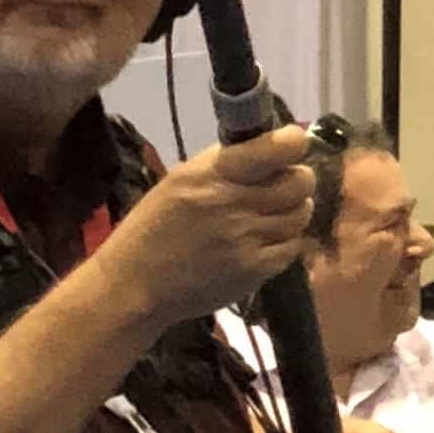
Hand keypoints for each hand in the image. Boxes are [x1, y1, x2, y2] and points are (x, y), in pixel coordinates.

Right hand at [106, 128, 315, 324]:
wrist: (132, 287)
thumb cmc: (151, 229)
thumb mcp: (180, 179)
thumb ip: (225, 161)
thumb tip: (266, 145)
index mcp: (216, 173)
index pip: (283, 146)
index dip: (292, 145)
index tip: (286, 151)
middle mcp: (236, 203)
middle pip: (301, 181)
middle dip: (295, 181)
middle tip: (279, 189)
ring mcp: (247, 239)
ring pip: (300, 214)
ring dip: (290, 212)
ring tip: (270, 218)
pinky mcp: (253, 271)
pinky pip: (291, 247)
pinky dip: (283, 243)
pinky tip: (263, 244)